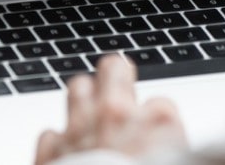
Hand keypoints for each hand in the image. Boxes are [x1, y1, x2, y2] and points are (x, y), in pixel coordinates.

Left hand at [35, 55, 186, 163]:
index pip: (162, 105)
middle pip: (115, 69)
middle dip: (117, 75)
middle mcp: (118, 117)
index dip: (158, 122)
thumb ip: (171, 153)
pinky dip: (57, 142)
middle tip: (118, 84)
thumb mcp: (174, 163)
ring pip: (78, 88)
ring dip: (83, 98)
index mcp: (158, 123)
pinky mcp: (50, 151)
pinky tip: (65, 153)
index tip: (157, 136)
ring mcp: (81, 129)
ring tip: (88, 111)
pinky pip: (50, 133)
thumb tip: (170, 156)